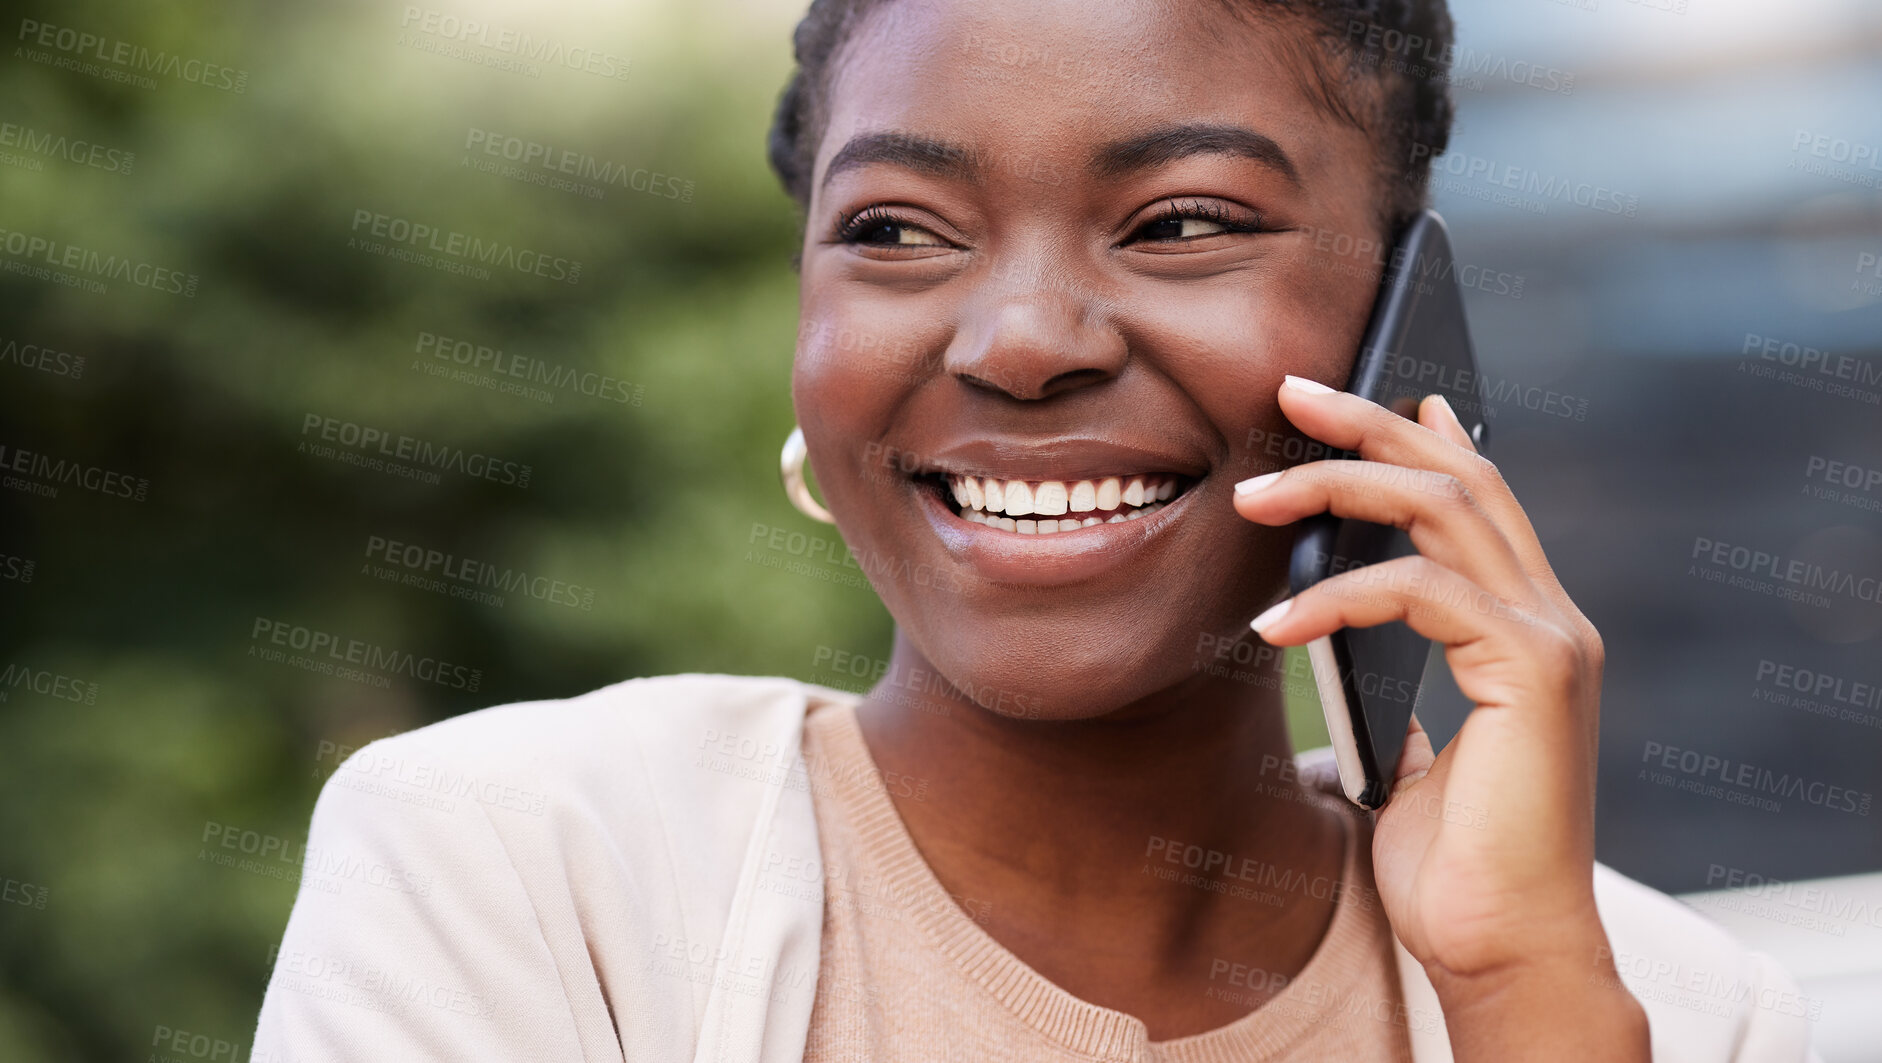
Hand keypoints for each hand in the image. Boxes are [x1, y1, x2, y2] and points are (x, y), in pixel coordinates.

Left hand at [1234, 375, 1646, 1059]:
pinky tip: (1274, 627)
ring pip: (1442, 511)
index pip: (1479, 501)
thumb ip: (1403, 689)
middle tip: (1290, 392)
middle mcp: (1551, 621)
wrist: (1500, 949)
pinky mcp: (1534, 673)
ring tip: (1249, 500)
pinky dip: (1339, 595)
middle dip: (1371, 423)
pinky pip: (1421, 591)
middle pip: (1462, 478)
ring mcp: (1551, 641)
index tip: (1364, 394)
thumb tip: (1351, 649)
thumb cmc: (1454, 867)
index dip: (1423, 437)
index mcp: (1525, 631)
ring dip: (1338, 488)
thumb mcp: (1414, 753)